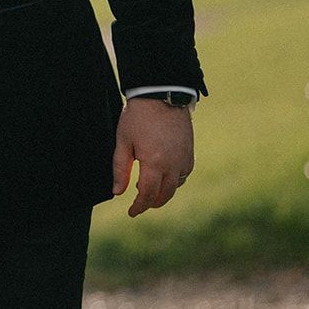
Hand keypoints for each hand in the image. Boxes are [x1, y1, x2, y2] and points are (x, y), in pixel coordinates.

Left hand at [113, 97, 194, 216]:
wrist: (161, 95)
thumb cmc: (138, 117)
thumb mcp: (123, 142)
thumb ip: (119, 169)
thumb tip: (117, 192)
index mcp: (154, 163)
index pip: (147, 195)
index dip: (138, 207)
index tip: (131, 212)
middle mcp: (173, 164)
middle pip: (164, 195)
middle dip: (151, 203)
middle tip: (139, 204)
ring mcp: (184, 159)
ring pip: (176, 186)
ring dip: (163, 192)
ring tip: (148, 188)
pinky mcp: (190, 153)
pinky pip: (184, 174)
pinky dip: (174, 181)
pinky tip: (163, 175)